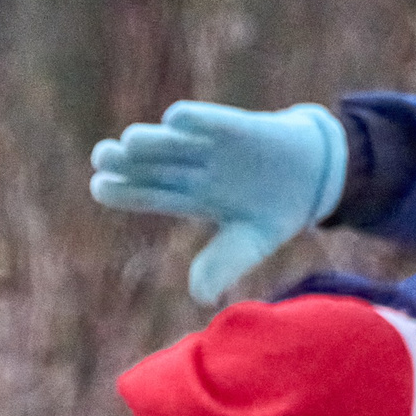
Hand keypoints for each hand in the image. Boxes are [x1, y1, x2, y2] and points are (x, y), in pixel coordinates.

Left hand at [88, 100, 347, 304]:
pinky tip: (175, 119)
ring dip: (155, 140)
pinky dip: (198, 119)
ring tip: (131, 141)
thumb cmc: (272, 211)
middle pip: (154, 165)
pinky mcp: (241, 128)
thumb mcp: (249, 243)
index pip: (149, 194)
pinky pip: (216, 121)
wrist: (316, 178)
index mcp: (191, 198)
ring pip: (177, 142)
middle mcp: (195, 169)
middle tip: (101, 157)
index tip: (99, 186)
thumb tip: (200, 296)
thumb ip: (223, 265)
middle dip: (126, 161)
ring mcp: (215, 147)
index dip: (125, 190)